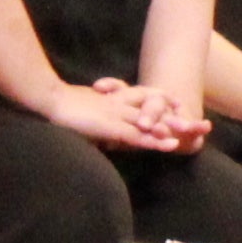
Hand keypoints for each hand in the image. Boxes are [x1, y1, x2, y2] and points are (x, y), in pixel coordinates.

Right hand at [46, 75, 197, 152]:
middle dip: (175, 115)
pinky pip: (137, 134)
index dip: (161, 102)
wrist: (45, 99)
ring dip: (172, 129)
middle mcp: (119, 105)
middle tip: (196, 122)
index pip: (143, 97)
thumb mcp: (81, 114)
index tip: (178, 106)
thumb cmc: (57, 107)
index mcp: (112, 99)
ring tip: (193, 134)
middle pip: (154, 107)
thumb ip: (95, 121)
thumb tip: (100, 134)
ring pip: (151, 122)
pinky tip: (171, 145)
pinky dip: (155, 140)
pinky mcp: (111, 126)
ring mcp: (117, 115)